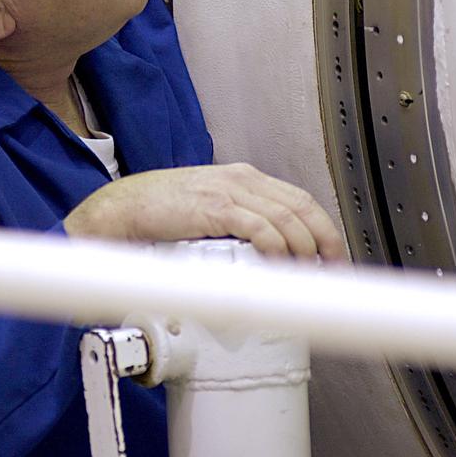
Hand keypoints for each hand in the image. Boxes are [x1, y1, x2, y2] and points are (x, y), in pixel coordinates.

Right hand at [64, 163, 345, 261]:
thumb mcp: (208, 213)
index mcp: (244, 178)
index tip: (334, 258)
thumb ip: (235, 225)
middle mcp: (242, 179)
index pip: (299, 200)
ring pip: (287, 219)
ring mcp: (229, 191)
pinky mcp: (215, 208)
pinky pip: (260, 228)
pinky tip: (280, 267)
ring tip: (308, 278)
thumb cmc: (159, 215)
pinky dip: (277, 249)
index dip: (324, 229)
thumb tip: (266, 256)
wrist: (122, 210)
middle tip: (332, 273)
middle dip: (325, 242)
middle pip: (302, 207)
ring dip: (304, 252)